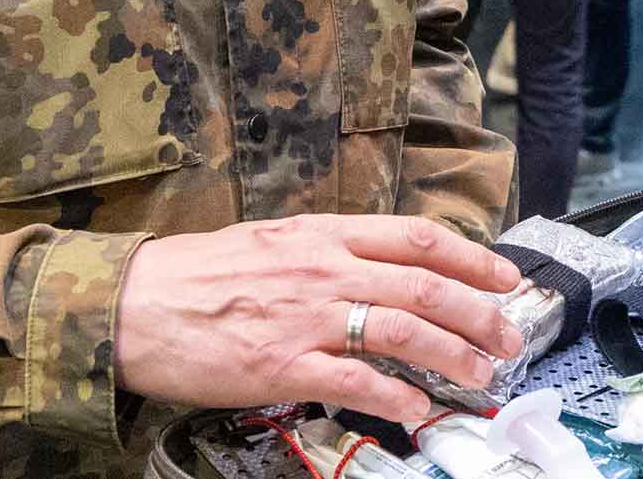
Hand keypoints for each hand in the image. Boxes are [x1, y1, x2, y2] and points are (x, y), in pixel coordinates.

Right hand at [113, 214, 524, 419]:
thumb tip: (379, 267)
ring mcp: (306, 320)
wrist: (134, 305)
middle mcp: (323, 271)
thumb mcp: (271, 240)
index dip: (471, 259)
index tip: (504, 277)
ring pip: (404, 333)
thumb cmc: (196, 274)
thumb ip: (327, 251)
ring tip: (482, 374)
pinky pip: (358, 382)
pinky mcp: (284, 367)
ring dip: (454, 356)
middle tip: (509, 336)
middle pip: (424, 287)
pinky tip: (421, 409)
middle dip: (479, 314)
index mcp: (322, 234)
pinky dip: (398, 397)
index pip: (416, 238)